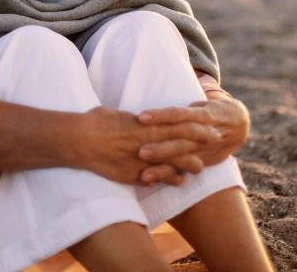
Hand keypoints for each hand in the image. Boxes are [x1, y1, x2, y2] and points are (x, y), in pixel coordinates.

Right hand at [77, 106, 221, 185]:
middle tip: (217, 139)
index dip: (196, 123)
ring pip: (171, 161)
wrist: (79, 140)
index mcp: (145, 123)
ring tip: (201, 166)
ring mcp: (141, 158)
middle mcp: (147, 141)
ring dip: (188, 163)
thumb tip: (138, 119)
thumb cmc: (96, 121)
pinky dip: (168, 180)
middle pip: (180, 140)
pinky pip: (155, 178)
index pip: (178, 122)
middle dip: (200, 140)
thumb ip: (132, 120)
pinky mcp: (132, 173)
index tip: (209, 121)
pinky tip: (178, 182)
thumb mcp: (118, 114)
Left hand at [136, 92, 249, 184]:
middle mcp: (206, 133)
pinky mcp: (203, 161)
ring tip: (144, 173)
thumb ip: (183, 102)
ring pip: (183, 158)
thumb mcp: (202, 99)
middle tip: (140, 151)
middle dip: (162, 147)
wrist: (239, 124)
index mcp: (204, 114)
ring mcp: (204, 149)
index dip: (162, 116)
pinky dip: (168, 176)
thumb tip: (160, 74)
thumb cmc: (211, 107)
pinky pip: (185, 170)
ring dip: (163, 166)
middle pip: (181, 140)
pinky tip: (152, 180)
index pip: (181, 114)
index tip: (141, 117)